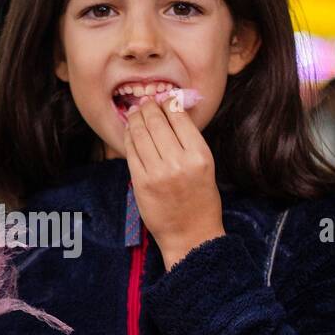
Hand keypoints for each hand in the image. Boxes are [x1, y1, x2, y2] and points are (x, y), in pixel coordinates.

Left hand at [123, 95, 224, 268]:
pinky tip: (130, 131)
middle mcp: (179, 162)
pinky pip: (131, 152)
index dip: (168, 103)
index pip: (179, 117)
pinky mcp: (141, 183)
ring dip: (135, 118)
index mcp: (199, 155)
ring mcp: (157, 173)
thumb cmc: (200, 199)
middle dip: (148, 107)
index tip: (162, 99)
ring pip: (140, 134)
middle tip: (144, 102)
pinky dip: (129, 137)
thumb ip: (189, 140)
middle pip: (157, 122)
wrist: (191, 235)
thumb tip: (172, 109)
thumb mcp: (206, 166)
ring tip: (134, 112)